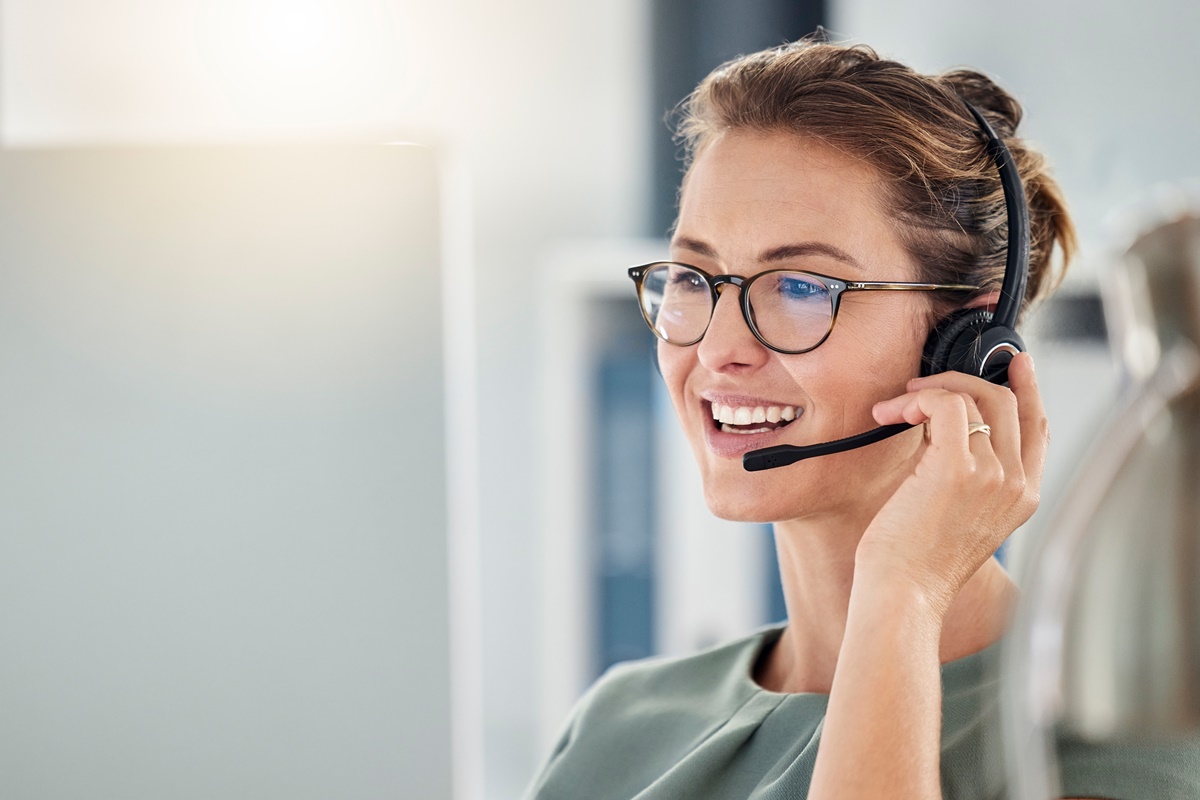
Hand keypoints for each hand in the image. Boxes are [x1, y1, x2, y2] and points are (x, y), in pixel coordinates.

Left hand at [856, 353, 1048, 614]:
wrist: (905, 597)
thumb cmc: (917, 565)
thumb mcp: (960, 518)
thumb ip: (969, 478)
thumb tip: (943, 430)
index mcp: (1023, 498)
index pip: (1038, 427)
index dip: (1027, 388)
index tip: (1013, 362)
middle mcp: (1016, 484)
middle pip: (1008, 402)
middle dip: (963, 380)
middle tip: (921, 384)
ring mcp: (992, 474)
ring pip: (975, 397)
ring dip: (928, 391)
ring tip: (895, 407)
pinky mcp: (957, 468)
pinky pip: (947, 404)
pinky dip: (918, 398)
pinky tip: (893, 413)